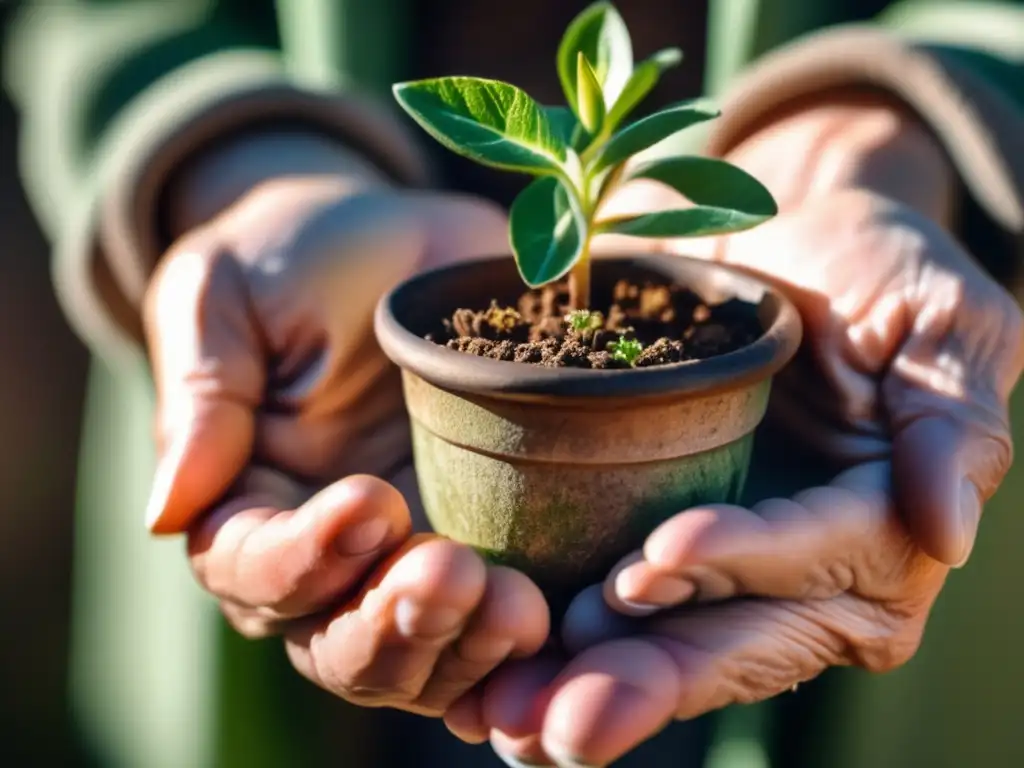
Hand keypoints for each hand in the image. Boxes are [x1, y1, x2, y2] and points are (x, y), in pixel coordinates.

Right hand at [143, 132, 548, 714]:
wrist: (392, 239)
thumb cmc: (291, 257)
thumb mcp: (226, 296)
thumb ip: (203, 399)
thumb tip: (163, 513)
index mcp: (247, 497)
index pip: (251, 566)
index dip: (304, 557)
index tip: (369, 501)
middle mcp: (324, 552)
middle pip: (337, 641)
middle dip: (392, 624)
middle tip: (450, 575)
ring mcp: (409, 554)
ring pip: (419, 655)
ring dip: (463, 646)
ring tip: (516, 608)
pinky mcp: (485, 538)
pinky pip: (490, 621)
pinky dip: (515, 641)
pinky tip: (553, 620)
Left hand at [477, 95, 1023, 765]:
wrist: (780, 234)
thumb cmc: (874, 270)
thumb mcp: (943, 324)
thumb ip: (951, 426)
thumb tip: (950, 535)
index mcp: (879, 537)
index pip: (807, 560)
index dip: (738, 562)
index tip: (653, 558)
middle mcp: (801, 579)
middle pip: (729, 639)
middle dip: (646, 677)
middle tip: (561, 719)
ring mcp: (722, 573)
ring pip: (660, 644)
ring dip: (582, 681)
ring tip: (509, 713)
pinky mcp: (654, 549)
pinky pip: (608, 607)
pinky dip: (553, 643)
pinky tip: (490, 675)